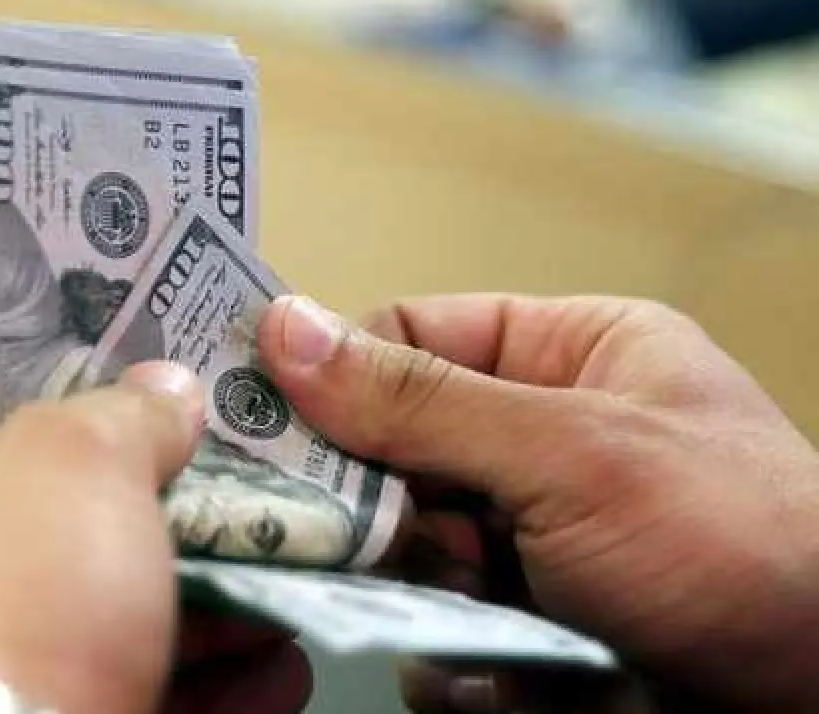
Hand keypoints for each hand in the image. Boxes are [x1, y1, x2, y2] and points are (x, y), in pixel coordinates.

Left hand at [0, 362, 307, 713]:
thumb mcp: (73, 464)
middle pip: (2, 588)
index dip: (33, 485)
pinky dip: (164, 709)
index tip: (123, 490)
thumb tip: (162, 391)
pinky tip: (256, 689)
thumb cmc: (2, 603)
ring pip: (46, 671)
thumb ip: (116, 417)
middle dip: (128, 578)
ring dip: (173, 648)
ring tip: (266, 631)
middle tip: (216, 559)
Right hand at [257, 294, 818, 713]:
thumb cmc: (738, 548)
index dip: (337, 374)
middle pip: (392, 450)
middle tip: (366, 538)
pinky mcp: (533, 631)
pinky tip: (505, 676)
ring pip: (404, 551)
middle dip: (376, 505)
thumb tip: (282, 327)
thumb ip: (419, 398)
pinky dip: (451, 662)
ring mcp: (538, 542)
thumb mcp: (573, 453)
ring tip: (477, 613)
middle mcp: (544, 441)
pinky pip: (437, 634)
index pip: (410, 335)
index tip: (264, 421)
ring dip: (419, 592)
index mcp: (571, 356)